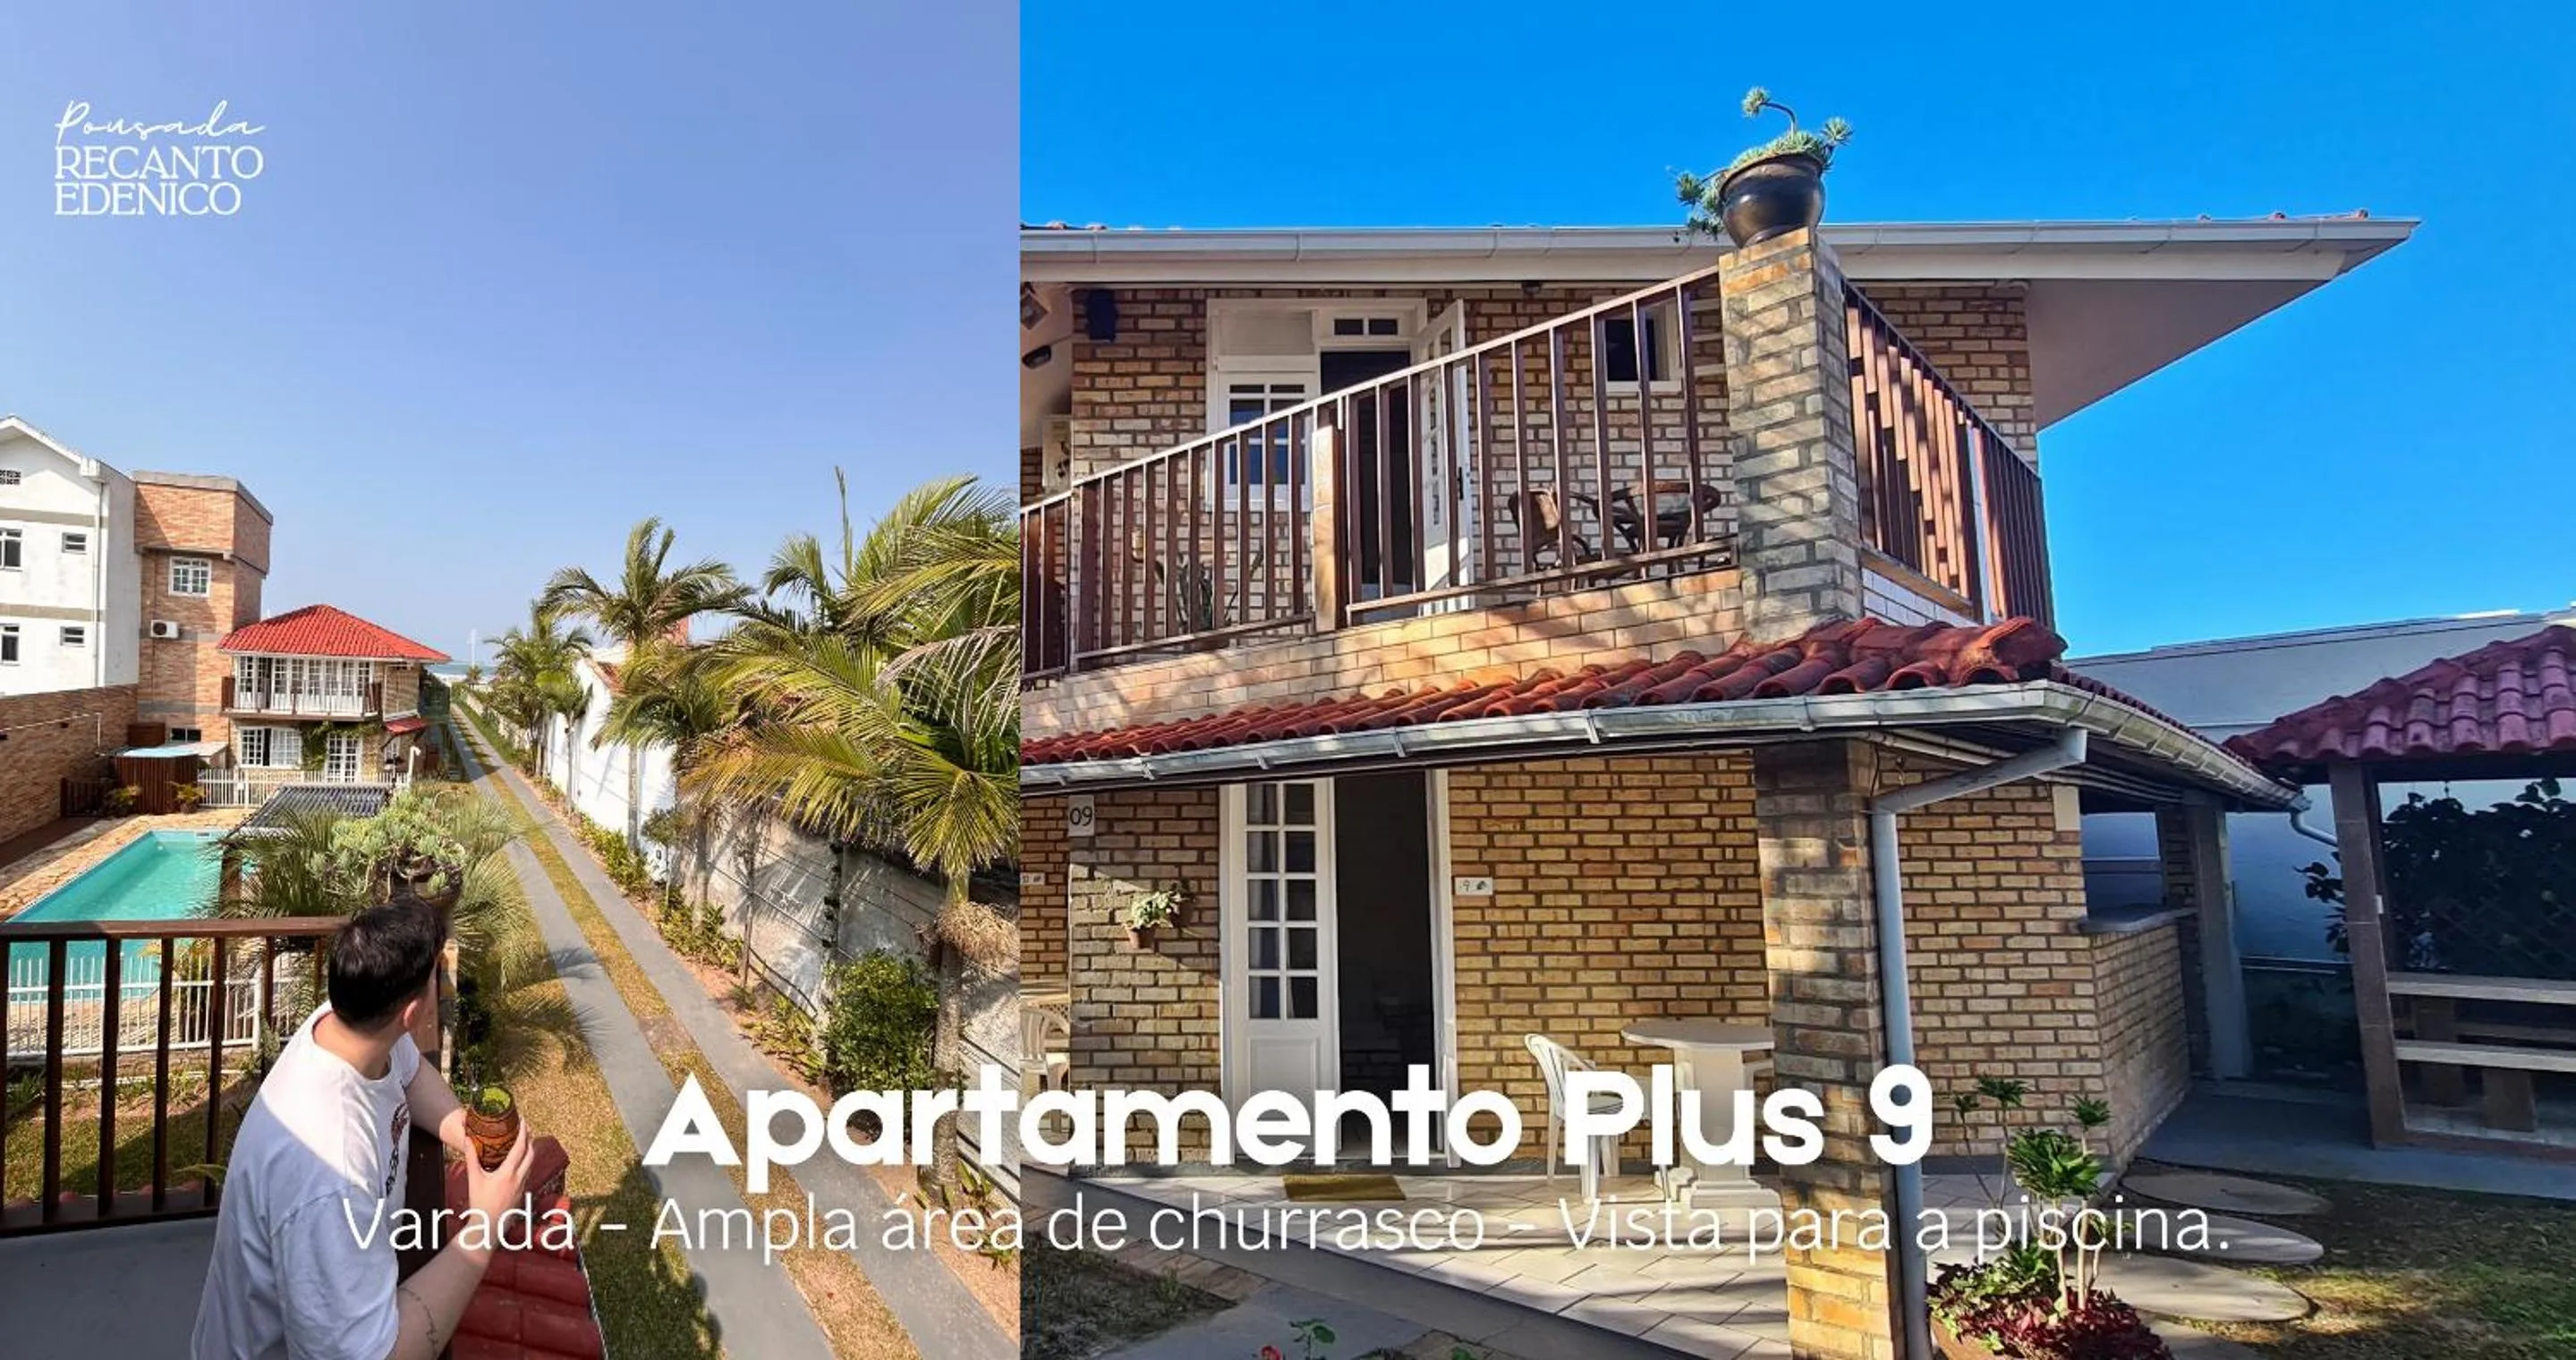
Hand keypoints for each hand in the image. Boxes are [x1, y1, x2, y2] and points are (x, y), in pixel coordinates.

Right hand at [463, 1121, 533, 1239]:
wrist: (488, 1226)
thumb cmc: (479, 1203)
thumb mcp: (474, 1179)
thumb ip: (471, 1158)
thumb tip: (467, 1139)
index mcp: (508, 1173)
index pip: (520, 1147)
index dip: (524, 1132)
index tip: (524, 1121)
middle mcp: (519, 1178)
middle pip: (531, 1153)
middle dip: (530, 1138)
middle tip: (525, 1128)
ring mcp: (523, 1186)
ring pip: (531, 1163)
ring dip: (530, 1150)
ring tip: (524, 1141)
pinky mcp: (523, 1192)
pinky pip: (528, 1172)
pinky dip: (527, 1162)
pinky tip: (520, 1161)